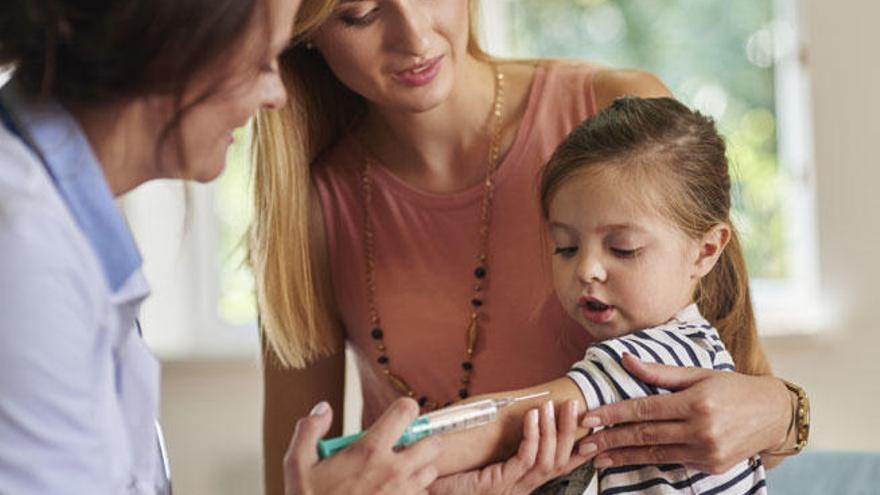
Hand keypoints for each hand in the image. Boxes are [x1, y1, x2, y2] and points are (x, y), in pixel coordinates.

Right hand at [283, 398, 440, 494]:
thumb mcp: (297, 465)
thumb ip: (309, 429)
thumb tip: (324, 409)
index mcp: (370, 451)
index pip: (405, 411)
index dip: (405, 409)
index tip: (399, 415)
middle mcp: (393, 470)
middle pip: (432, 443)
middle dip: (421, 442)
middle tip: (403, 448)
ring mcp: (403, 493)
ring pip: (430, 472)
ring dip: (419, 469)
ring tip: (397, 474)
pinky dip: (414, 494)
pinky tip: (394, 494)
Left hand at [429, 400, 590, 494]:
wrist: (435, 492)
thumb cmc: (456, 479)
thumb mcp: (486, 461)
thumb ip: (503, 446)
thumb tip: (516, 415)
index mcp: (524, 481)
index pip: (559, 465)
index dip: (578, 448)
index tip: (590, 426)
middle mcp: (524, 486)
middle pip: (560, 460)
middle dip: (570, 431)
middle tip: (573, 405)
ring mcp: (514, 487)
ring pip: (548, 459)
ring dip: (552, 430)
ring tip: (550, 406)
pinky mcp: (501, 484)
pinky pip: (525, 458)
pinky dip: (532, 436)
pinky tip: (532, 417)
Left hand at [576, 354, 789, 473]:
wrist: (774, 415)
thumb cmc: (731, 387)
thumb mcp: (698, 373)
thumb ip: (659, 371)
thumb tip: (625, 360)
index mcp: (696, 402)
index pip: (645, 408)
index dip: (614, 414)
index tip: (590, 417)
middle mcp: (701, 429)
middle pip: (645, 434)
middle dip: (611, 439)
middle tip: (584, 443)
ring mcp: (707, 451)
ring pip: (655, 453)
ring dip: (623, 456)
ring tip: (598, 457)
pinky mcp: (711, 466)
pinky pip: (672, 461)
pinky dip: (648, 460)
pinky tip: (628, 459)